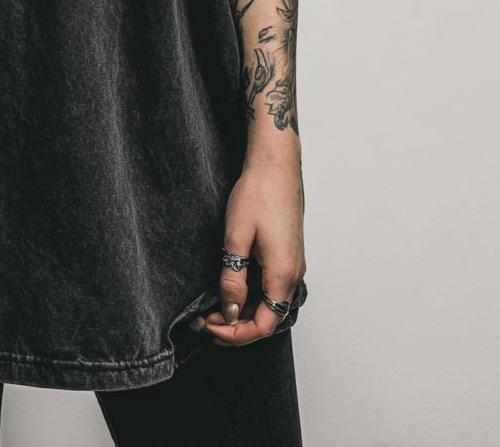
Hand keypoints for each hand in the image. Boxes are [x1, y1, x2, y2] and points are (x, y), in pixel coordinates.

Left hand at [199, 157, 305, 346]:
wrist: (275, 165)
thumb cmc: (258, 193)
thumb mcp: (236, 237)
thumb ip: (233, 278)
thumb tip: (230, 311)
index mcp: (283, 274)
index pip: (263, 325)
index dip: (235, 334)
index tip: (209, 326)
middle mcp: (294, 274)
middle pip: (268, 318)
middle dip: (236, 326)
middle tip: (205, 319)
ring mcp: (293, 264)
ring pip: (270, 304)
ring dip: (244, 311)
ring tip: (214, 306)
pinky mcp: (288, 255)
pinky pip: (272, 287)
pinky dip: (252, 296)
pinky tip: (232, 287)